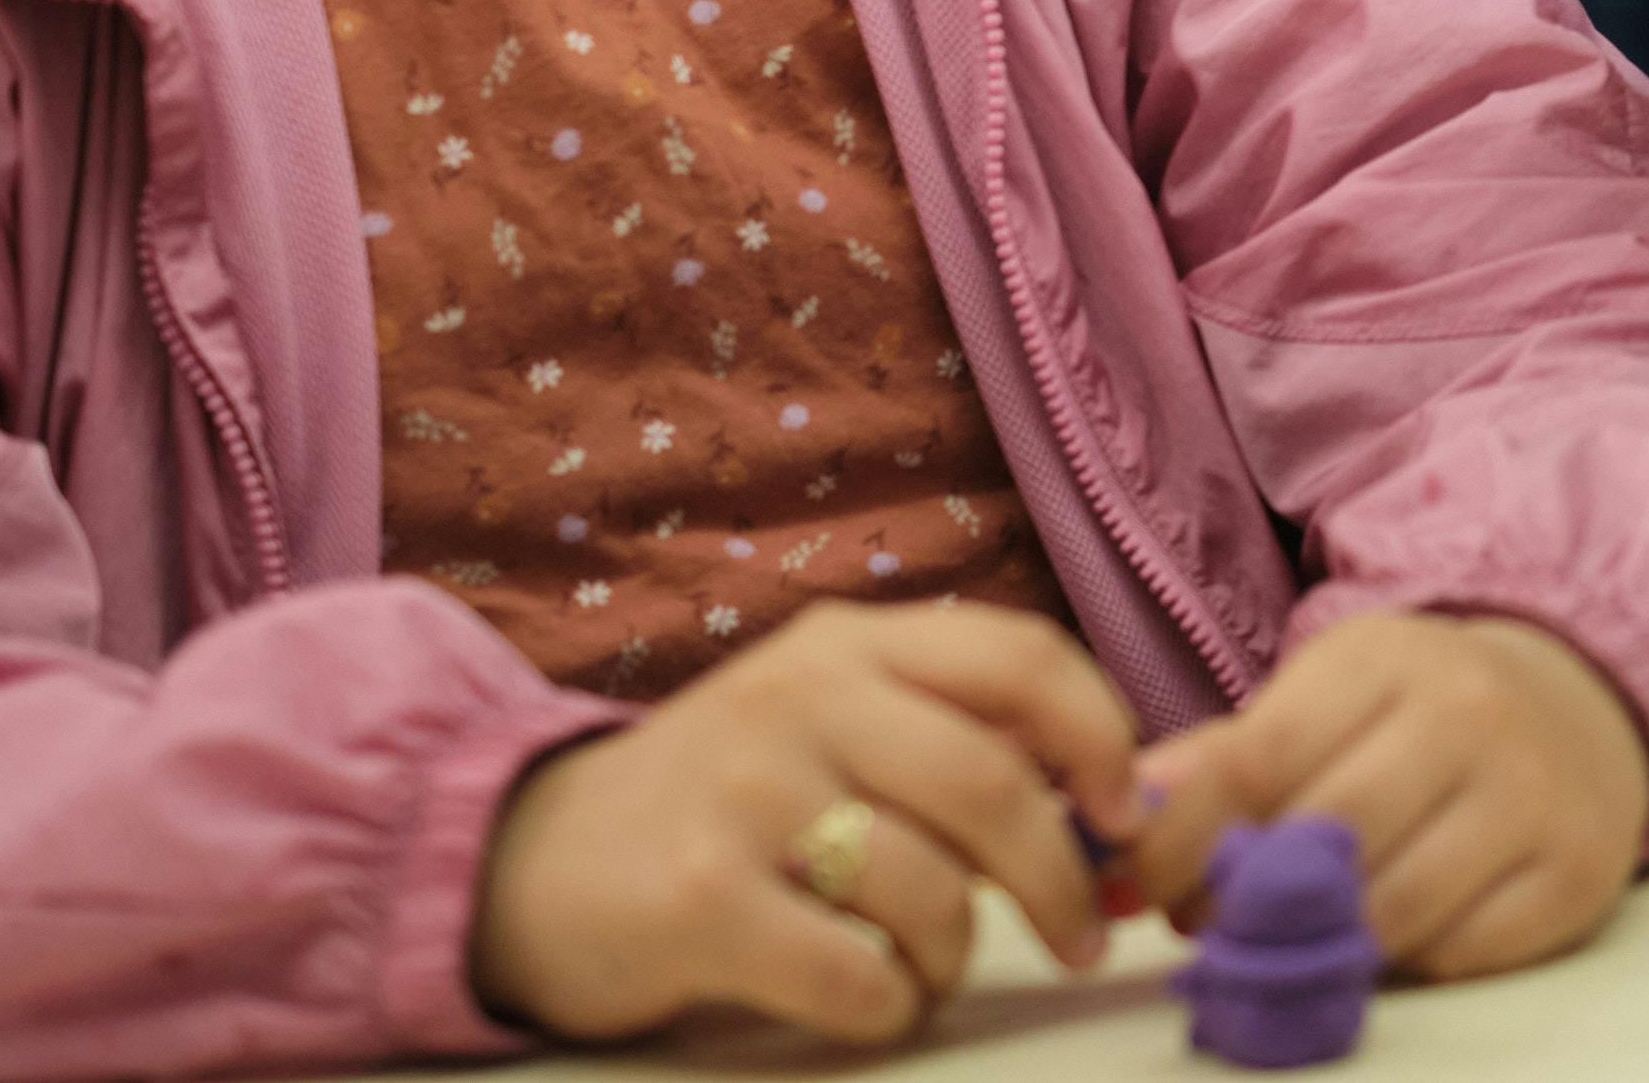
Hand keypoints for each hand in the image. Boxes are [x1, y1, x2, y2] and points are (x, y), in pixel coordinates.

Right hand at [469, 598, 1147, 1049]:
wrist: (525, 862)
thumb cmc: (718, 799)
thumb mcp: (826, 719)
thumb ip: (947, 729)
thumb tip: (1105, 796)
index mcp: (849, 643)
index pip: (1021, 657)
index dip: (1099, 736)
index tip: (1123, 813)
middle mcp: (801, 698)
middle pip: (991, 786)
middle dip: (1060, 876)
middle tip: (1082, 934)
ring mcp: (747, 796)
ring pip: (930, 889)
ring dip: (957, 954)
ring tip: (931, 970)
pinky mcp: (700, 903)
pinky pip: (854, 974)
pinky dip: (889, 1006)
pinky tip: (869, 1001)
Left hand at [1123, 610, 1648, 983]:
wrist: (1581, 708)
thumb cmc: (1418, 714)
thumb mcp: (1327, 698)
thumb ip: (1223, 759)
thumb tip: (1116, 825)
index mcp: (1390, 656)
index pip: (1259, 760)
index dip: (1180, 841)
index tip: (1138, 888)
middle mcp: (1473, 713)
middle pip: (1323, 841)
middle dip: (1244, 904)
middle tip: (1212, 926)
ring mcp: (1535, 794)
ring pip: (1390, 912)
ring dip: (1322, 945)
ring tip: (1295, 935)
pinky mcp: (1578, 872)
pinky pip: (1459, 954)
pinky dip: (1410, 962)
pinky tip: (1392, 932)